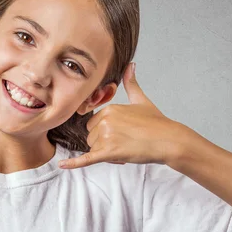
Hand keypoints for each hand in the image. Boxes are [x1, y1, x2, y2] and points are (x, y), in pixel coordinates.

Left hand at [58, 62, 191, 168]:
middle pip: (91, 137)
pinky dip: (74, 163)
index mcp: (109, 109)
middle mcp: (105, 121)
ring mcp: (106, 137)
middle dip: (104, 144)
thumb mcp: (141, 100)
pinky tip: (62, 165)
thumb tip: (130, 65)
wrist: (169, 140)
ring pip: (93, 149)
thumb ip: (131, 83)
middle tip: (126, 144)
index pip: (94, 124)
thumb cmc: (157, 123)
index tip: (123, 134)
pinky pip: (87, 159)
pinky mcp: (109, 152)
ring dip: (105, 153)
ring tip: (125, 151)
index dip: (106, 132)